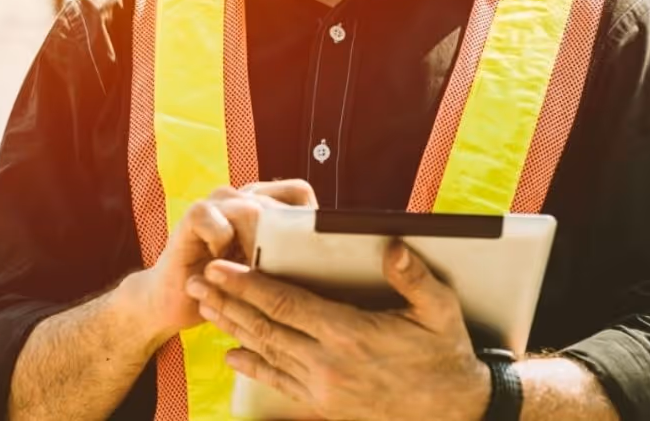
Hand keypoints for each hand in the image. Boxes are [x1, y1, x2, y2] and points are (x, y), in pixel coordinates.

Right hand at [126, 180, 317, 343]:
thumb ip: (291, 258)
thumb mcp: (265, 275)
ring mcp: (217, 201)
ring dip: (253, 246)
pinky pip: (214, 217)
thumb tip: (335, 262)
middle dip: (280, 245)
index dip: (306, 222)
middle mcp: (242, 195)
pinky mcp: (193, 214)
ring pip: (250, 208)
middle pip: (276, 204)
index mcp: (263, 204)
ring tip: (247, 271)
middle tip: (273, 274)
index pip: (298, 193)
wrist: (175, 299)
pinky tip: (217, 261)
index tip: (306, 257)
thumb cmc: (226, 289)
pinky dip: (220, 242)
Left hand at [187, 239, 490, 420]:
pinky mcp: (324, 405)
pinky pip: (279, 382)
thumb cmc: (447, 354)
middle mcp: (327, 363)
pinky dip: (252, 367)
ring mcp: (322, 387)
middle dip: (226, 302)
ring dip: (232, 328)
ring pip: (265, 353)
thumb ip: (414, 276)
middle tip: (195, 281)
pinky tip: (232, 355)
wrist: (453, 410)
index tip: (220, 267)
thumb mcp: (440, 310)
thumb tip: (392, 245)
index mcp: (349, 333)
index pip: (285, 303)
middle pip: (264, 327)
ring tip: (205, 307)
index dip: (248, 284)